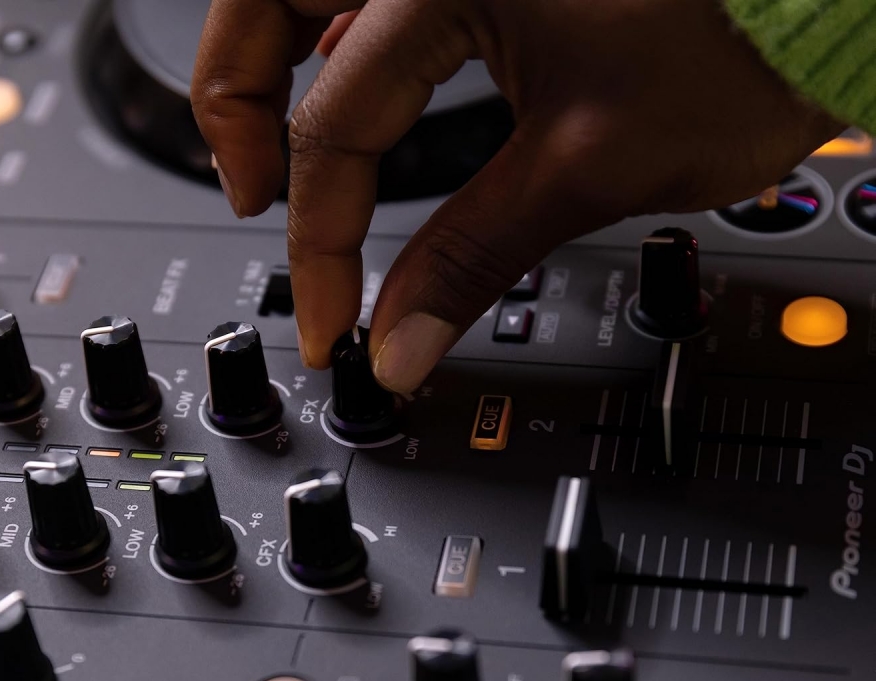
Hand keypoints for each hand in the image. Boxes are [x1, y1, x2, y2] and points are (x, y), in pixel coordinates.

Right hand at [191, 0, 839, 391]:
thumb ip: (469, 259)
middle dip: (238, 103)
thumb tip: (400, 347)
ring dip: (280, 61)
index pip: (333, 127)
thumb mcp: (585, 170)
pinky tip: (361, 94)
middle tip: (251, 192)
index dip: (318, 244)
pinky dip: (345, 41)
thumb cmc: (740, 43)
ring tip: (285, 146)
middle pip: (264, 2)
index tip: (332, 327)